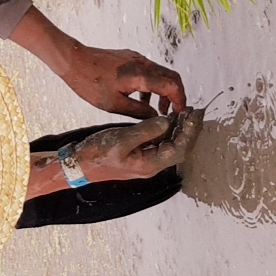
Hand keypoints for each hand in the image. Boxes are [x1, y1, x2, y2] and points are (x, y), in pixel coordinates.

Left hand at [58, 42, 186, 117]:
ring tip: (156, 110)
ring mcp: (136, 58)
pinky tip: (141, 98)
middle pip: (172, 77)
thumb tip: (156, 118)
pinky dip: (152, 84)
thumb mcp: (113, 104)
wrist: (73, 60)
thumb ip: (138, 111)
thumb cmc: (89, 82)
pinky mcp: (129, 57)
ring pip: (160, 74)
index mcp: (140, 75)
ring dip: (163, 91)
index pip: (172, 86)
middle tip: (173, 113)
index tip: (180, 114)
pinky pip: (148, 70)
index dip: (180, 101)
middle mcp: (142, 63)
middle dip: (176, 96)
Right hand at [74, 109, 204, 181]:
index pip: (179, 149)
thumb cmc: (98, 153)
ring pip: (170, 144)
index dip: (190, 132)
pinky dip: (167, 130)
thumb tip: (167, 122)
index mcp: (149, 164)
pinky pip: (159, 142)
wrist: (80, 164)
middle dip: (189, 130)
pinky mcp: (140, 154)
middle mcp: (152, 165)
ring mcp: (146, 160)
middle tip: (195, 111)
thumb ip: (146, 131)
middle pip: (179, 148)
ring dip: (179, 129)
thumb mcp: (121, 139)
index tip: (194, 115)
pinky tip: (168, 118)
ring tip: (185, 111)